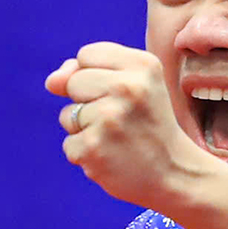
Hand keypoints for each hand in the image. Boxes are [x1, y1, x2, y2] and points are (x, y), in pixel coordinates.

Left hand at [47, 42, 211, 211]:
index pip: (86, 55)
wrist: (175, 173)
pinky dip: (86, 154)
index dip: (95, 76)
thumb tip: (51, 81)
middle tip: (121, 120)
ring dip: (85, 130)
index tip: (123, 95)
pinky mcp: (93, 148)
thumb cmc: (149, 124)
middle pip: (73, 82)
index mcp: (142, 66)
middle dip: (88, 101)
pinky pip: (69, 144)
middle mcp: (127, 88)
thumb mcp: (135, 85)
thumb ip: (90, 71)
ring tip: (117, 139)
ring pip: (67, 115)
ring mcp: (109, 119)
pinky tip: (112, 157)